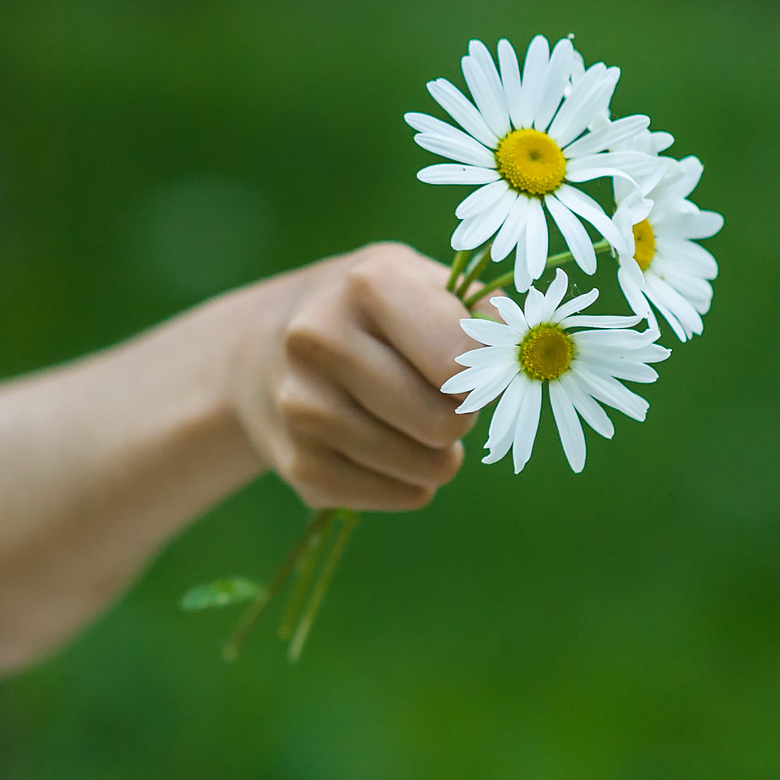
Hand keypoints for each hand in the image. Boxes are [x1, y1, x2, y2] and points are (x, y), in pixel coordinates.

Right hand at [231, 241, 478, 510]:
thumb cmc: (368, 312)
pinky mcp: (297, 464)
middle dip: (458, 418)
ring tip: (411, 425)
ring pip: (424, 468)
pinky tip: (384, 451)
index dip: (480, 373)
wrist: (260, 348)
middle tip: (439, 400)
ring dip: (436, 456)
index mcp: (366, 283)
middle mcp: (321, 339)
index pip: (461, 360)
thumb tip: (519, 352)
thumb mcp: (418, 281)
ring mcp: (302, 406)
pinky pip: (397, 497)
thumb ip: (481, 311)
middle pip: (443, 422)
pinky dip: (408, 484)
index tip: (463, 365)